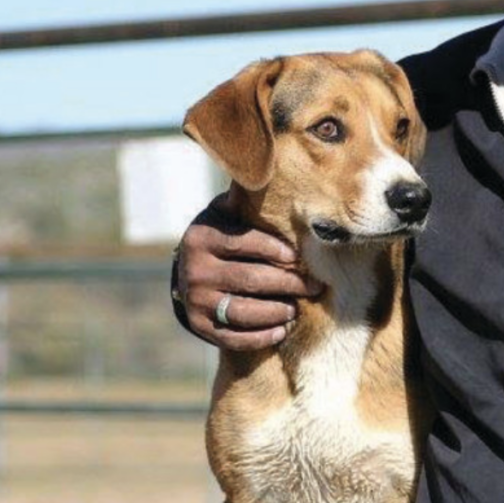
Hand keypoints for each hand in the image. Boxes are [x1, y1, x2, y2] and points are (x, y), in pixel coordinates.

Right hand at [174, 194, 323, 351]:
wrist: (188, 271)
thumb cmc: (223, 236)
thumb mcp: (226, 213)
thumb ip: (244, 199)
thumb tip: (267, 165)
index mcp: (202, 237)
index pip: (245, 243)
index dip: (275, 250)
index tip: (298, 256)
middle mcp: (194, 269)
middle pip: (251, 279)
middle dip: (289, 283)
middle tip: (315, 285)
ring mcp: (195, 300)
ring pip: (243, 311)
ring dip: (277, 312)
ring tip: (297, 308)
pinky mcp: (198, 325)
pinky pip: (233, 337)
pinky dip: (261, 337)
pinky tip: (282, 330)